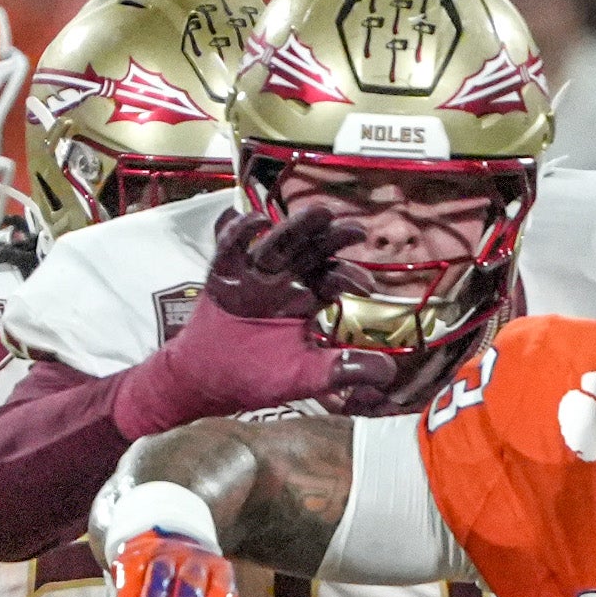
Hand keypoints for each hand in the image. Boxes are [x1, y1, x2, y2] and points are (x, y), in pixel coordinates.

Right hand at [109, 203, 396, 436]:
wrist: (206, 383)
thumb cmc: (255, 376)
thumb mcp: (305, 376)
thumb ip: (344, 370)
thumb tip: (389, 371)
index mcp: (302, 300)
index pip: (330, 279)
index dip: (349, 276)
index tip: (368, 285)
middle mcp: (281, 282)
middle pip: (308, 252)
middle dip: (331, 238)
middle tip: (355, 228)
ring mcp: (251, 276)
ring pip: (275, 243)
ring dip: (296, 227)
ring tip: (320, 213)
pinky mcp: (221, 276)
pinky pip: (229, 249)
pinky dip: (238, 233)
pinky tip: (254, 221)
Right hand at [110, 521, 238, 596]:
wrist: (159, 554)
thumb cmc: (189, 595)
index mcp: (217, 572)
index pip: (223, 584)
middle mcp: (191, 560)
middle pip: (192, 577)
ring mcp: (161, 556)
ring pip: (160, 573)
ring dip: (156, 595)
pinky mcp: (132, 558)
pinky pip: (129, 574)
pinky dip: (127, 595)